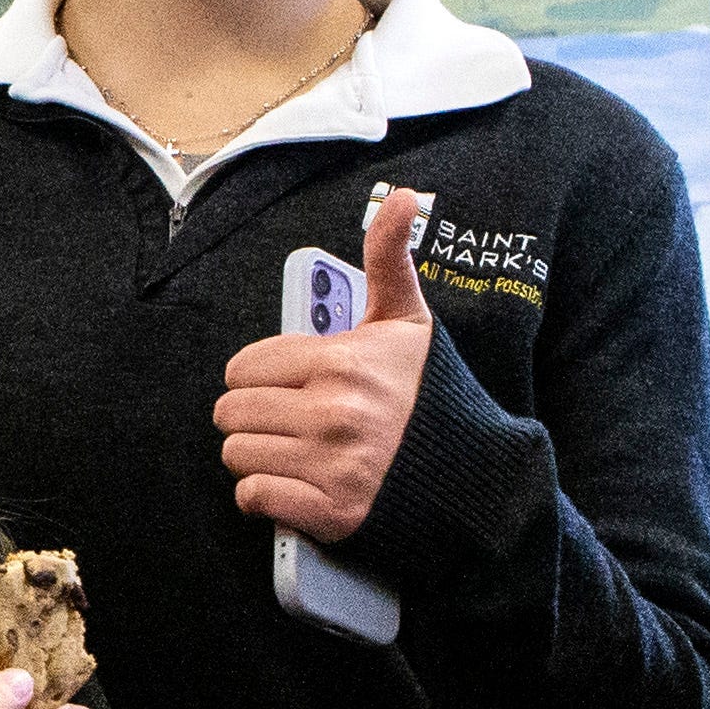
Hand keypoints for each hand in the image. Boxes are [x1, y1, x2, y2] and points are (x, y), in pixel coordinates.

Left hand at [215, 189, 434, 542]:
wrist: (478, 481)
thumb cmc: (434, 397)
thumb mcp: (410, 323)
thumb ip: (389, 260)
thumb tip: (402, 195)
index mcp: (343, 363)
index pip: (244, 366)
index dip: (258, 376)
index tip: (285, 384)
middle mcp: (335, 412)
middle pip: (231, 411)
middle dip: (252, 415)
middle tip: (286, 420)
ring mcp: (333, 465)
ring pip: (236, 454)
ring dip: (256, 455)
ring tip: (293, 450)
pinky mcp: (332, 513)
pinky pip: (253, 497)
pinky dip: (265, 495)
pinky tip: (295, 484)